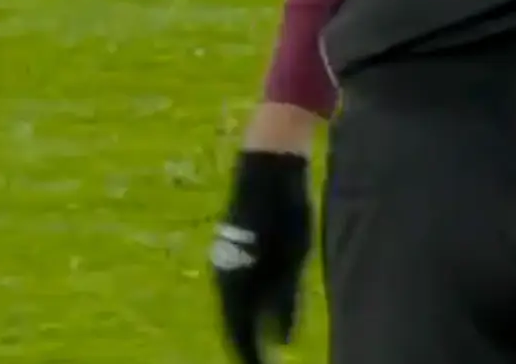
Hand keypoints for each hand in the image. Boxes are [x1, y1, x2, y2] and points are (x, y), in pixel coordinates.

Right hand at [211, 150, 312, 362]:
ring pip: (233, 308)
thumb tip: (283, 343)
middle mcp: (223, 277)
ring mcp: (224, 262)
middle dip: (248, 346)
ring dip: (247, 328)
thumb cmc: (284, 213)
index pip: (238, 335)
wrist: (266, 170)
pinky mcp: (231, 250)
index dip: (251, 357)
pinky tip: (263, 315)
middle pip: (232, 325)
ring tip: (266, 347)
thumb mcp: (292, 261)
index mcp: (234, 284)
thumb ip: (286, 303)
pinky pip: (236, 291)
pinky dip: (248, 308)